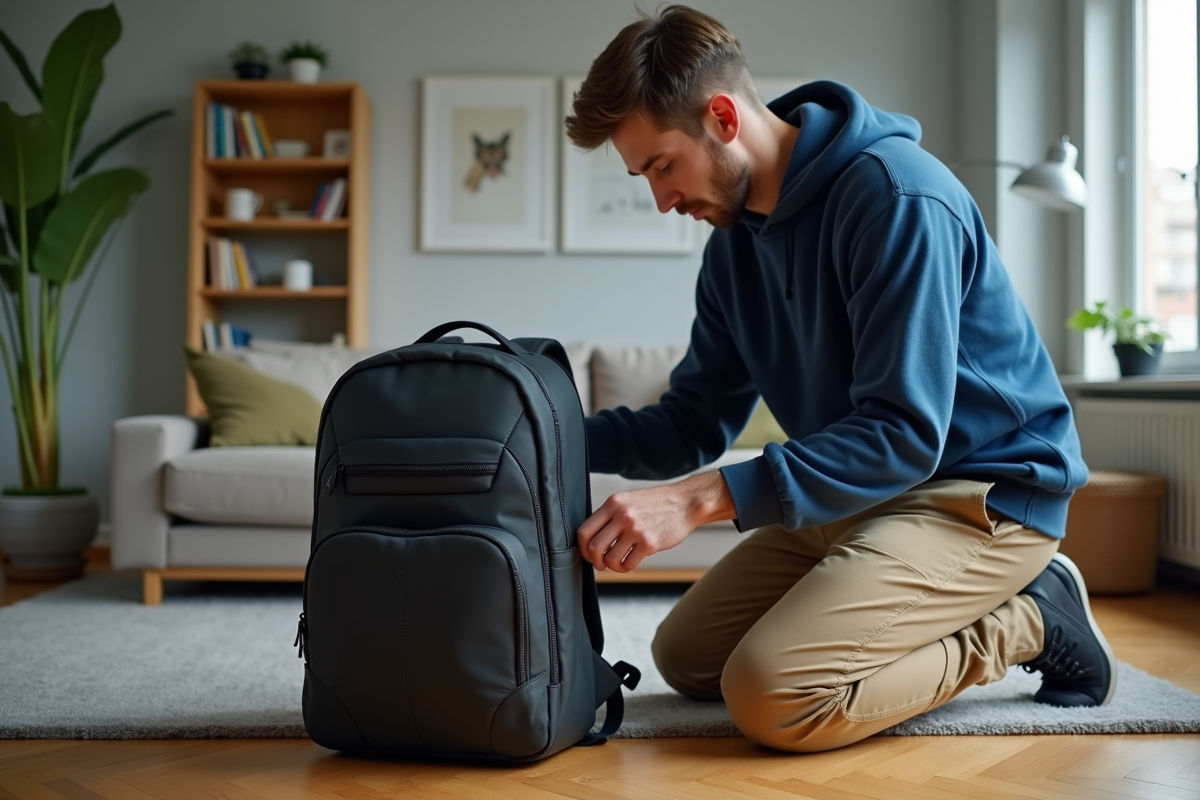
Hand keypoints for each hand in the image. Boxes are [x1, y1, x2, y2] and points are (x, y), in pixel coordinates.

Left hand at [576, 470, 735, 572]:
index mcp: (613, 504)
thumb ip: (610, 516)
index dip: (582, 548)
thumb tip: (593, 540)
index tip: (588, 554)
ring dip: (611, 566)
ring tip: (617, 563)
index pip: (584, 530)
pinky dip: (625, 568)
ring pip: (609, 559)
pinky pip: (628, 564)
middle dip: (594, 561)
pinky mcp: (649, 543)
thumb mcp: (628, 501)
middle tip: (600, 564)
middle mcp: (622, 515)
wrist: (685, 503)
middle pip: (594, 547)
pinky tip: (629, 562)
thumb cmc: (656, 504)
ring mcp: (635, 529)